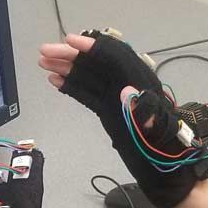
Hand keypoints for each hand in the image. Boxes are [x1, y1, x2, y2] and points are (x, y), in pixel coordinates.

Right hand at [38, 31, 206, 207]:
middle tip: (44, 51)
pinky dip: (70, 85)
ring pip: (87, 76)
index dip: (92, 46)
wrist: (164, 166)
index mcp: (139, 81)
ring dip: (65, 67)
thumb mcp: (156, 127)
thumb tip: (125, 91)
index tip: (69, 41)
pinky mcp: (106, 108)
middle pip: (95, 62)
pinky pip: (86, 92)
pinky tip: (55, 80)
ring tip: (43, 63)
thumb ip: (144, 110)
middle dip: (70, 55)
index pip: (114, 55)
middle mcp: (125, 83)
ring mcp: (114, 96)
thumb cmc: (162, 145)